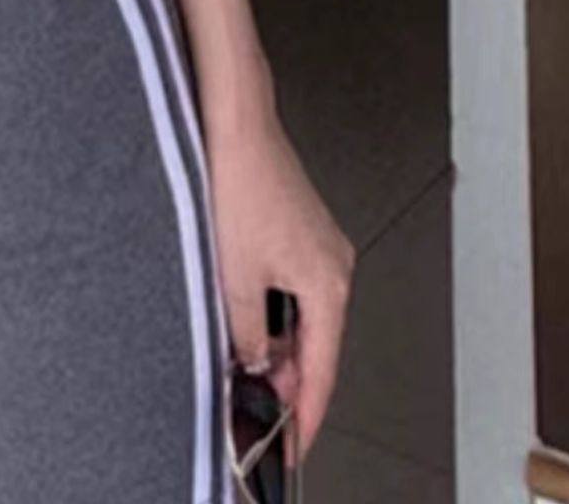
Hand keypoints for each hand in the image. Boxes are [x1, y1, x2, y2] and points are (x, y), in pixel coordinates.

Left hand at [205, 107, 355, 469]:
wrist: (236, 123)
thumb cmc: (240, 182)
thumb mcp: (234, 274)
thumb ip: (245, 330)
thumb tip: (254, 361)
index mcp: (328, 283)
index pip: (322, 369)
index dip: (307, 415)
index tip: (294, 445)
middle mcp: (334, 265)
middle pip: (319, 344)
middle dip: (291, 381)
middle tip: (264, 411)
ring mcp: (320, 245)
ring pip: (305, 316)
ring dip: (280, 345)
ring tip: (250, 369)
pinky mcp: (301, 229)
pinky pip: (295, 289)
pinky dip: (277, 313)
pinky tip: (250, 320)